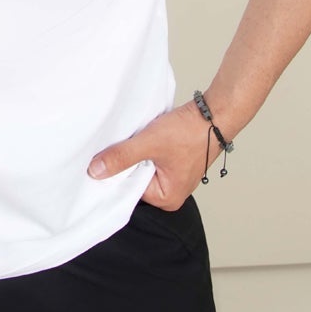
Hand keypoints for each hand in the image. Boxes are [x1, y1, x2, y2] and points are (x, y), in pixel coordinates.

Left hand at [86, 101, 219, 208]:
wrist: (215, 113)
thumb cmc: (190, 132)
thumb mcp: (149, 143)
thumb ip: (121, 157)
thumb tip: (95, 171)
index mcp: (167, 198)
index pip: (128, 189)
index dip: (115, 173)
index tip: (102, 160)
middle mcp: (172, 192)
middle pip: (135, 179)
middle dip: (126, 163)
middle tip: (119, 146)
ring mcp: (175, 177)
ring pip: (142, 167)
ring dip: (136, 154)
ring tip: (135, 140)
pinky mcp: (175, 162)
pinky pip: (151, 159)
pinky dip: (145, 148)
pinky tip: (144, 137)